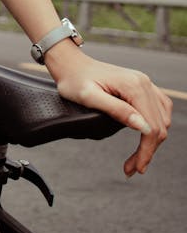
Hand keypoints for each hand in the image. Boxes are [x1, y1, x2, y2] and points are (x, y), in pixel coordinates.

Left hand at [44, 40, 171, 176]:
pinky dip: (156, 125)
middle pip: (159, 125)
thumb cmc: (74, 81)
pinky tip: (146, 137)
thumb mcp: (89, 97)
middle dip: (148, 150)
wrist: (71, 64)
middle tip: (132, 168)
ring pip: (162, 119)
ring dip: (153, 141)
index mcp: (133, 86)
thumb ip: (116, 110)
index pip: (151, 127)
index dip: (145, 151)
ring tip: (137, 158)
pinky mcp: (142, 85)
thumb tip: (142, 127)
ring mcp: (144, 82)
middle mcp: (144, 82)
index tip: (135, 168)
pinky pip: (159, 108)